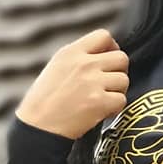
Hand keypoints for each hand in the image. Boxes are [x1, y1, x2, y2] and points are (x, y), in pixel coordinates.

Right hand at [15, 28, 129, 137]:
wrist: (38, 127)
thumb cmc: (44, 100)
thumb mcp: (56, 67)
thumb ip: (79, 58)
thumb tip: (104, 56)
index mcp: (71, 52)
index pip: (104, 36)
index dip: (112, 48)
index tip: (107, 62)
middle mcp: (84, 64)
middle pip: (121, 58)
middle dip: (119, 71)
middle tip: (109, 84)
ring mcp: (93, 83)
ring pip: (124, 80)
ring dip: (117, 91)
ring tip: (103, 99)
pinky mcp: (99, 102)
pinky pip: (122, 100)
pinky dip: (115, 108)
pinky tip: (103, 112)